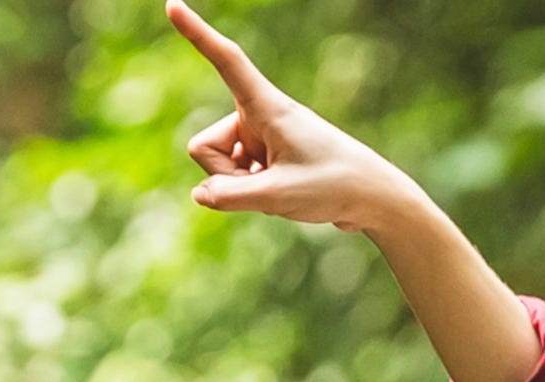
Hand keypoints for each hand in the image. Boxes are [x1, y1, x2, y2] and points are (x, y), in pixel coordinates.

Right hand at [167, 3, 426, 234]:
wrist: (373, 199)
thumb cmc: (333, 187)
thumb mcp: (277, 197)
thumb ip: (230, 196)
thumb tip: (202, 194)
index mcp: (267, 107)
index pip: (226, 61)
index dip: (197, 33)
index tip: (172, 3)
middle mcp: (259, 115)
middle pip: (205, 147)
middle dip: (223, 176)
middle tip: (270, 185)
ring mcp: (259, 137)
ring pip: (217, 167)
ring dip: (239, 187)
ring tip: (283, 190)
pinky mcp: (264, 156)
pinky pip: (234, 179)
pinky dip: (250, 192)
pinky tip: (284, 193)